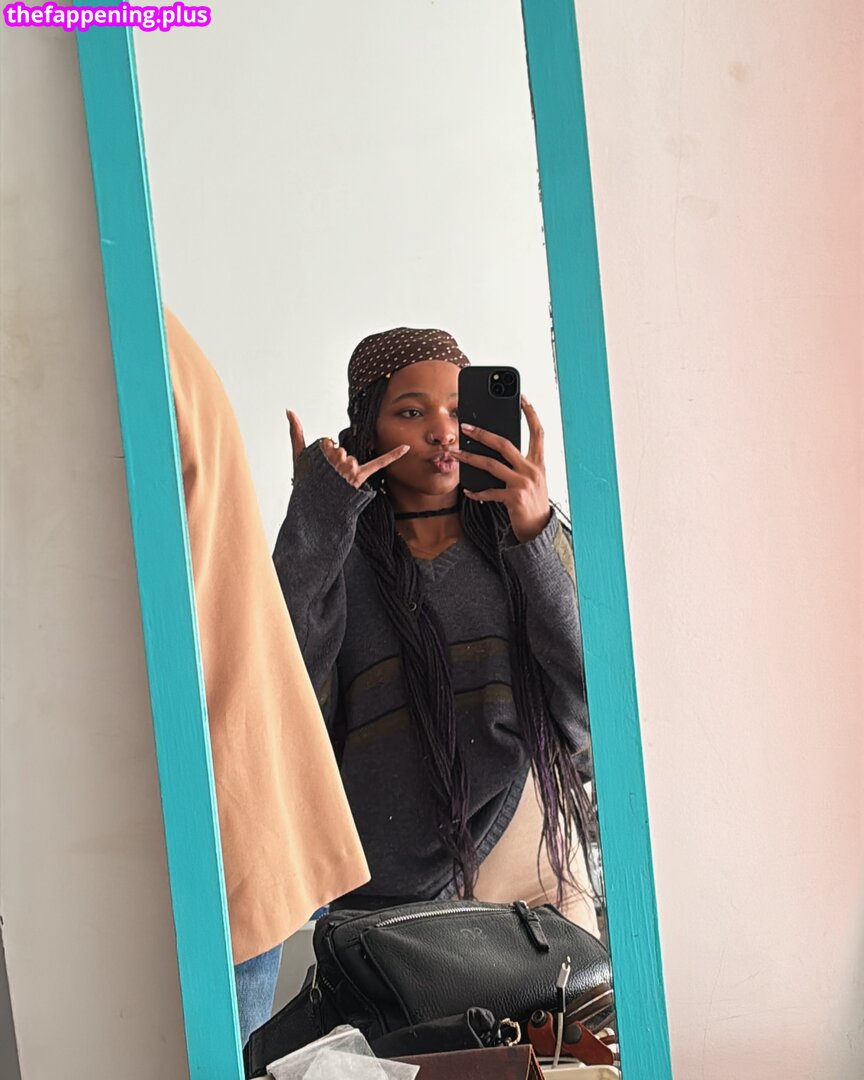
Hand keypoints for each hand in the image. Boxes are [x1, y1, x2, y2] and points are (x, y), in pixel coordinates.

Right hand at [287, 410, 408, 489]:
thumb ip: (295, 431)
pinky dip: (393, 455)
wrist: (315, 509)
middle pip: (342, 451)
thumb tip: (289, 410)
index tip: (318, 468)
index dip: (324, 454)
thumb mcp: (298, 457)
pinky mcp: (361, 477)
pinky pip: (380, 463)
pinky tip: (406, 447)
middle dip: (336, 462)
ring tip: (338, 483)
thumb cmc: (307, 482)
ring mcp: (349, 470)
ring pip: (352, 459)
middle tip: (328, 478)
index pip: (329, 443)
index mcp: (323, 453)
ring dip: (347, 470)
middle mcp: (337, 460)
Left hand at [452, 396, 550, 542]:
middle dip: (482, 433)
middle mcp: (532, 470)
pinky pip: (489, 491)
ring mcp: (523, 484)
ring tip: (454, 454)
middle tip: (465, 427)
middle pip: (505, 444)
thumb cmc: (532, 502)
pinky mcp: (514, 498)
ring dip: (469, 458)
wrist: (538, 530)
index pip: (538, 432)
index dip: (531, 414)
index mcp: (539, 463)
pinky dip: (476, 491)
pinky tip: (468, 490)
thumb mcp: (532, 479)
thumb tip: (497, 448)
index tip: (523, 397)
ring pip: (491, 465)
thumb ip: (520, 464)